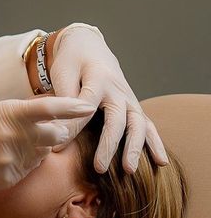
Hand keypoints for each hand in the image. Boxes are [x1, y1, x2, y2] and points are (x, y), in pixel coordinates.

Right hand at [0, 96, 95, 196]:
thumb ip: (27, 110)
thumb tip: (58, 106)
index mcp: (8, 113)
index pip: (48, 109)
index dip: (71, 107)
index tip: (89, 106)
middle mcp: (12, 136)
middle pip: (56, 135)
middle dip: (56, 134)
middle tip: (41, 132)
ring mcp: (11, 159)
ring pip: (44, 154)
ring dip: (37, 149)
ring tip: (12, 146)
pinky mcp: (9, 178)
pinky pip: (30, 169)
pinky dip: (24, 164)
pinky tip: (4, 160)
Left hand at [49, 23, 168, 173]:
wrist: (90, 47)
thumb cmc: (72, 62)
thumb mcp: (62, 73)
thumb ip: (62, 99)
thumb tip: (56, 131)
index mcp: (96, 78)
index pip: (86, 105)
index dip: (72, 127)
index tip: (58, 146)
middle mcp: (117, 89)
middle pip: (117, 119)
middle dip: (108, 144)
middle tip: (99, 168)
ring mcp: (129, 98)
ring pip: (137, 124)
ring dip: (135, 148)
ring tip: (129, 170)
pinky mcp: (134, 106)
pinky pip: (148, 125)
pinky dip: (155, 143)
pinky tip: (161, 162)